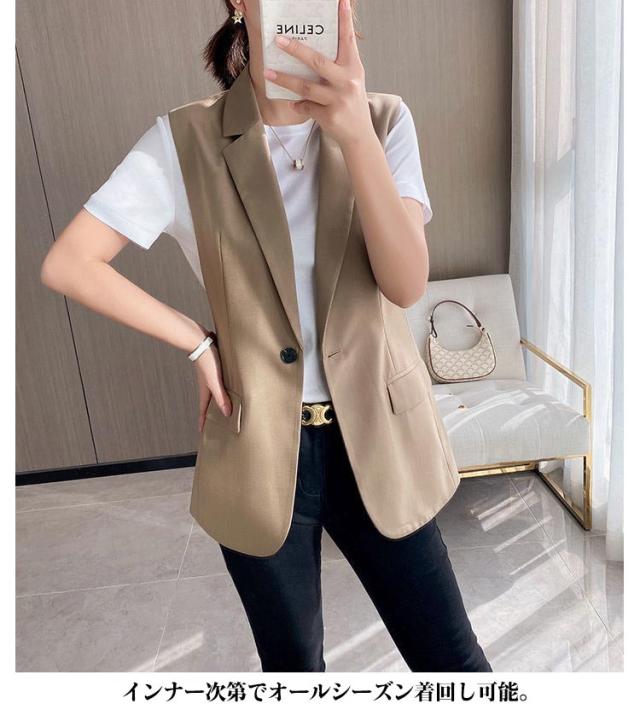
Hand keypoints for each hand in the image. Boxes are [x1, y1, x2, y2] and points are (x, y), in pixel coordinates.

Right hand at [193, 342, 231, 432]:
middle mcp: (207, 385)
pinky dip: (223, 388)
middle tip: (215, 422)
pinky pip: (219, 382)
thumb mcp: (215, 381)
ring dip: (218, 400)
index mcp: (206, 391)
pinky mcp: (214, 368)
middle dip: (211, 413)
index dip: (203, 421)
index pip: (204, 410)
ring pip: (215, 392)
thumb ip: (221, 397)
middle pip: (209, 402)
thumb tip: (227, 413)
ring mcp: (210, 376)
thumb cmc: (207, 360)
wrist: (200, 340)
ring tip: (225, 405)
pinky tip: (230, 385)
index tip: (202, 432)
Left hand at [263, 0, 374, 149]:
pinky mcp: (329, 116)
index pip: (348, 40)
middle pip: (317, 61)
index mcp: (353, 68)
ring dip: (285, 79)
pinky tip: (294, 103)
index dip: (344, 20)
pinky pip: (306, 106)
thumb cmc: (352, 104)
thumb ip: (337, 67)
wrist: (359, 135)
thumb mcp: (351, 81)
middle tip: (279, 40)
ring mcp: (338, 99)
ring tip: (268, 72)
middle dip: (296, 50)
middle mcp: (347, 82)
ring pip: (305, 86)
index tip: (340, 1)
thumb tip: (311, 52)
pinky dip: (298, 105)